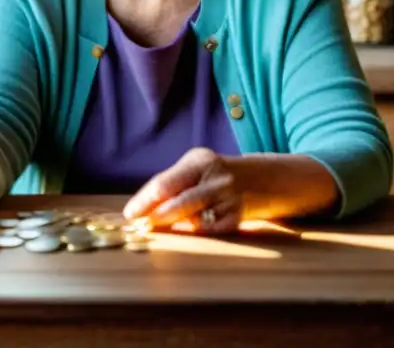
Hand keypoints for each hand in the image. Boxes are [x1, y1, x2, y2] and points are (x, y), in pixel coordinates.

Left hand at [123, 147, 243, 234]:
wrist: (263, 180)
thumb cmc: (215, 174)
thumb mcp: (195, 166)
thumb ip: (172, 182)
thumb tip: (143, 207)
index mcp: (201, 161)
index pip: (165, 184)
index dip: (144, 201)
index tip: (130, 214)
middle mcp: (216, 179)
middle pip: (177, 204)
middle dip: (155, 217)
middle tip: (140, 226)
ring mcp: (229, 200)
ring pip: (192, 220)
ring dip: (172, 226)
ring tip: (157, 228)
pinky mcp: (237, 219)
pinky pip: (207, 230)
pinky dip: (193, 231)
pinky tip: (186, 229)